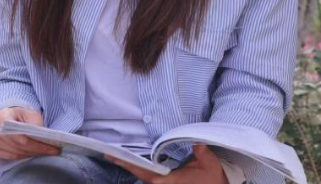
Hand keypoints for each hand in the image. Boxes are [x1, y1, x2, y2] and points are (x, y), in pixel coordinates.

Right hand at [0, 106, 61, 160]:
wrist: (9, 114)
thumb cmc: (21, 113)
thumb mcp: (30, 112)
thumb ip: (35, 123)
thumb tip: (42, 138)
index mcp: (3, 116)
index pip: (20, 135)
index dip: (36, 143)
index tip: (52, 146)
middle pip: (18, 145)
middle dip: (37, 149)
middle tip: (53, 150)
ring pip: (15, 153)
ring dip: (31, 154)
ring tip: (45, 152)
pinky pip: (10, 157)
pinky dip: (23, 156)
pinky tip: (33, 153)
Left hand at [103, 144, 228, 183]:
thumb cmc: (211, 176)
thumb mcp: (207, 161)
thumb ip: (199, 150)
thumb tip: (195, 142)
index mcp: (168, 181)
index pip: (144, 171)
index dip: (129, 164)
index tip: (115, 157)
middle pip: (140, 174)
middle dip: (125, 164)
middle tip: (109, 153)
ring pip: (144, 176)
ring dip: (132, 166)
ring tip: (117, 155)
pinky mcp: (167, 183)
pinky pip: (150, 177)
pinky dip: (141, 169)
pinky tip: (134, 162)